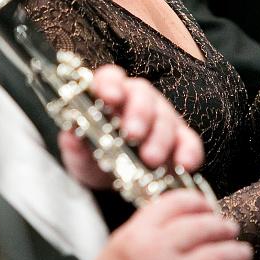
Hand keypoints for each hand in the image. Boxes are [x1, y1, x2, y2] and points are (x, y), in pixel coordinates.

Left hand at [59, 64, 203, 189]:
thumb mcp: (81, 156)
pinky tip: (184, 165)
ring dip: (159, 138)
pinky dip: (188, 151)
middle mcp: (138, 100)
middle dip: (138, 113)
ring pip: (166, 117)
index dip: (110, 84)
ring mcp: (162, 117)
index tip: (109, 97)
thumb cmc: (98, 160)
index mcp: (110, 95)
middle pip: (142, 95)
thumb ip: (74, 146)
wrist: (118, 182)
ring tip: (151, 159)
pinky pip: (189, 140)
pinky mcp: (182, 139)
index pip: (110, 78)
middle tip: (132, 134)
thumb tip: (70, 135)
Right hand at [88, 190, 259, 259]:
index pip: (177, 202)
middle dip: (224, 226)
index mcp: (139, 233)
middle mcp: (158, 251)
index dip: (199, 201)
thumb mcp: (120, 246)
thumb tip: (183, 219)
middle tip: (231, 228)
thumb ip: (148, 228)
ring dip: (239, 253)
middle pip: (204, 226)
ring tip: (243, 253)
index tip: (207, 206)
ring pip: (221, 255)